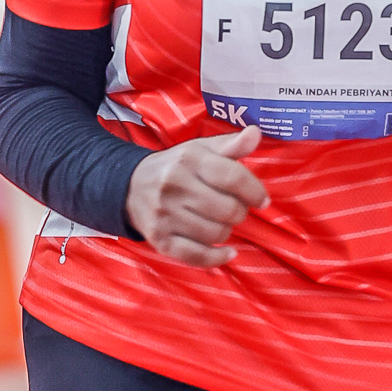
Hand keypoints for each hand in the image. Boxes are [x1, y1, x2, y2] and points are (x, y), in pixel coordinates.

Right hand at [124, 125, 268, 267]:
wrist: (129, 186)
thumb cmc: (176, 167)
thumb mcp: (201, 149)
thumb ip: (231, 145)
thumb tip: (256, 133)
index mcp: (189, 159)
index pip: (232, 177)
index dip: (254, 191)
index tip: (262, 200)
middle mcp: (175, 185)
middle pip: (228, 209)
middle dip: (240, 212)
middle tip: (236, 210)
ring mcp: (165, 215)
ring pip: (216, 234)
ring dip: (227, 231)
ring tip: (221, 222)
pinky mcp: (159, 239)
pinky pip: (196, 256)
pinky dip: (217, 258)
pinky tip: (227, 252)